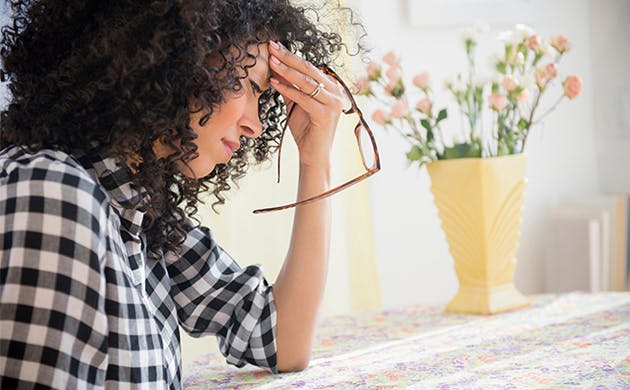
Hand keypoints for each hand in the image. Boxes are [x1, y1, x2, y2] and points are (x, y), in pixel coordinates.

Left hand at [268, 41, 343, 168]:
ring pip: (307, 82)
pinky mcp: (326, 114)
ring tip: (271, 61)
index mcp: (331, 87)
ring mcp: (333, 103)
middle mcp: (336, 92)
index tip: (274, 46)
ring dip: (287, 70)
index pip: (309, 67)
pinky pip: (304, 98)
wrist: (313, 155)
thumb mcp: (295, 103)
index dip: (291, 56)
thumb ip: (288, 86)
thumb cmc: (306, 130)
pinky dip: (288, 90)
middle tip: (272, 46)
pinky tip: (274, 83)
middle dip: (288, 57)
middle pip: (309, 70)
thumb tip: (274, 65)